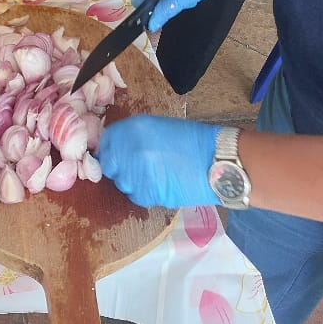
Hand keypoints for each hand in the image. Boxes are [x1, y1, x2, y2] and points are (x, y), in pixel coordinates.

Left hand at [98, 116, 218, 207]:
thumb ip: (135, 134)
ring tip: (153, 175)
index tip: (116, 153)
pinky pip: (136, 196)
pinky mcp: (147, 194)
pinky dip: (144, 193)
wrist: (216, 160)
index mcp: (133, 128)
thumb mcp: (158, 126)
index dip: (110, 148)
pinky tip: (160, 185)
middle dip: (119, 166)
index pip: (106, 141)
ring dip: (132, 181)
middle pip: (110, 164)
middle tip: (137, 166)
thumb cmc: (192, 140)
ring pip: (122, 183)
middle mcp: (129, 149)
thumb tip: (121, 145)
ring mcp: (136, 173)